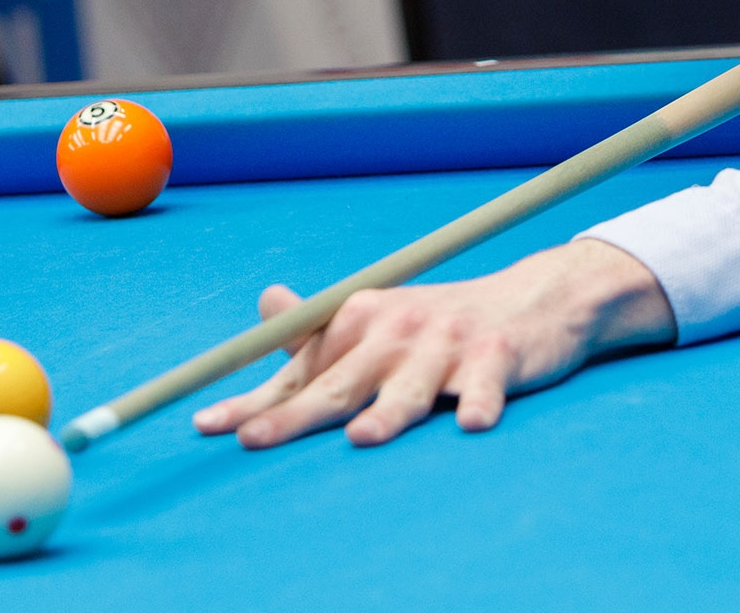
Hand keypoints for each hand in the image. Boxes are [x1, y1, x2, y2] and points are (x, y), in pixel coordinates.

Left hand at [189, 238, 675, 448]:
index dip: (253, 400)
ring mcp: (448, 343)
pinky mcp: (498, 357)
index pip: (300, 370)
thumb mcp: (379, 319)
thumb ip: (317, 329)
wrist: (533, 298)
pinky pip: (486, 385)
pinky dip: (480, 403)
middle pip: (340, 382)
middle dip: (294, 414)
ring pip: (411, 387)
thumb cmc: (441, 324)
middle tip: (253, 440)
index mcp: (361, 320)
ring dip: (388, 412)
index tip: (206, 426)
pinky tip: (473, 423)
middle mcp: (398, 328)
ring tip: (362, 437)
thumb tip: (264, 303)